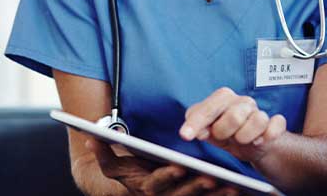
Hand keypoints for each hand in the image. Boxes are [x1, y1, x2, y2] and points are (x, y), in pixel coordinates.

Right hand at [88, 139, 225, 195]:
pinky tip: (237, 189)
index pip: (155, 184)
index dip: (167, 176)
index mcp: (144, 187)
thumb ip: (103, 151)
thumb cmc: (129, 172)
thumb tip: (90, 136)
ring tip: (231, 185)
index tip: (180, 167)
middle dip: (196, 187)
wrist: (132, 191)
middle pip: (180, 195)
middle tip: (212, 177)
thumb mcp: (114, 164)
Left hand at [179, 87, 286, 163]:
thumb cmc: (224, 132)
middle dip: (224, 132)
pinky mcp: (274, 124)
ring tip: (240, 140)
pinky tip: (260, 141)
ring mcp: (259, 112)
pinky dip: (269, 135)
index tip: (185, 136)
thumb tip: (194, 131)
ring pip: (258, 121)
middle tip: (222, 137)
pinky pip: (276, 125)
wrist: (250, 145)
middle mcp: (243, 101)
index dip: (196, 122)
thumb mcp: (206, 129)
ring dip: (246, 137)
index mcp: (223, 97)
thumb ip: (197, 127)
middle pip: (234, 116)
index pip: (209, 107)